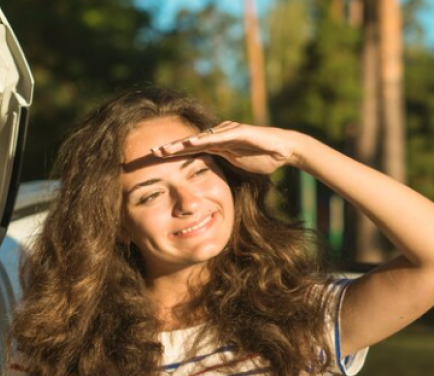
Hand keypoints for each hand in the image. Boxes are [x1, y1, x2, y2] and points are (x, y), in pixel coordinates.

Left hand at [151, 121, 302, 174]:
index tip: (155, 160)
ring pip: (200, 138)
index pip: (190, 150)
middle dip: (170, 148)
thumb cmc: (262, 159)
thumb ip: (223, 170)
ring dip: (182, 143)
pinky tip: (190, 142)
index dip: (173, 155)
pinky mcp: (239, 132)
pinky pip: (218, 136)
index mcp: (217, 146)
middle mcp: (219, 136)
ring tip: (165, 149)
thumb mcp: (237, 167)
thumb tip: (211, 186)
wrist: (283, 150)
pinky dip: (204, 139)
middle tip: (150, 153)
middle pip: (190, 142)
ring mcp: (228, 132)